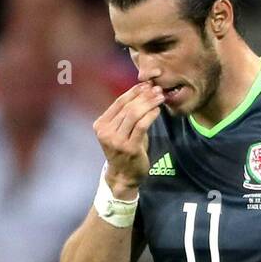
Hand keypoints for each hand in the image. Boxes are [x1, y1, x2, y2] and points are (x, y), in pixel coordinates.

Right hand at [93, 82, 164, 196]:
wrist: (124, 176)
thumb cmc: (125, 151)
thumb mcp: (120, 131)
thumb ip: (126, 115)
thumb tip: (143, 92)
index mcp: (100, 125)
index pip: (118, 103)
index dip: (133, 92)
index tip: (146, 85)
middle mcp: (106, 132)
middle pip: (127, 107)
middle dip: (144, 96)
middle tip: (157, 90)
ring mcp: (117, 141)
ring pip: (134, 114)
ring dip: (149, 103)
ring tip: (160, 97)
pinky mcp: (129, 148)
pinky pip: (142, 126)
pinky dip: (151, 115)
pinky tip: (158, 110)